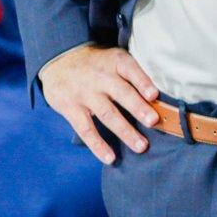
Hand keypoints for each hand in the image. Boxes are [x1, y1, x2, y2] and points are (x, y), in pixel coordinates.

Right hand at [40, 44, 159, 164]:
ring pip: (107, 113)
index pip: (130, 69)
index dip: (143, 81)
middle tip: (153, 122)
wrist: (60, 59)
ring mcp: (85, 93)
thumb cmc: (97, 63)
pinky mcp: (71, 108)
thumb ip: (132, 74)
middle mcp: (101, 77)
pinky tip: (110, 158)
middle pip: (121, 93)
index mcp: (114, 61)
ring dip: (125, 131)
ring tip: (141, 146)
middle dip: (138, 108)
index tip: (154, 95)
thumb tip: (157, 99)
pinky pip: (86, 129)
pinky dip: (98, 145)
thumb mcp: (113, 58)